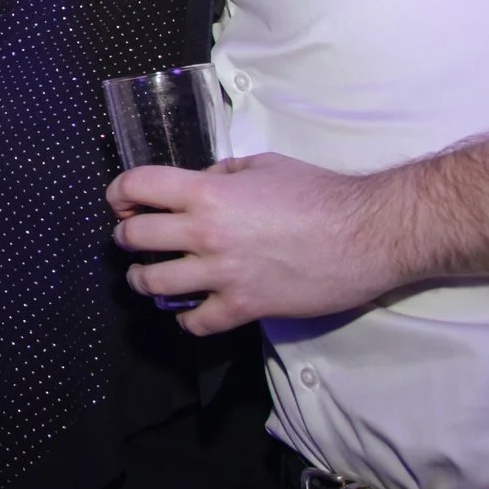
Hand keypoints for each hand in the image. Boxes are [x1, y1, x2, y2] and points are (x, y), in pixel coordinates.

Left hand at [108, 152, 398, 334]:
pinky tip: (190, 310)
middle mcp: (205, 232)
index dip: (120, 192)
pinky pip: (195, 322)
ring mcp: (222, 273)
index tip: (122, 201)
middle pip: (134, 236)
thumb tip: (200, 184)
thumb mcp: (264, 165)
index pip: (136, 186)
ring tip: (148, 276)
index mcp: (207, 191)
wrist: (368, 233)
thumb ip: (222, 174)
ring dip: (142, 279)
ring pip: (152, 283)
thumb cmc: (321, 192)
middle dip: (126, 236)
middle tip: (133, 238)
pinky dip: (186, 319)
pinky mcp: (243, 307)